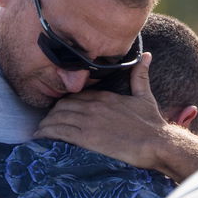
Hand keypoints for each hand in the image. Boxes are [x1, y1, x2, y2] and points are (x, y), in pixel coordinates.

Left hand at [35, 53, 168, 168]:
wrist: (157, 142)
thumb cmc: (152, 123)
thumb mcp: (145, 95)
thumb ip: (141, 76)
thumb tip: (146, 55)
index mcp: (104, 96)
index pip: (75, 96)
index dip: (64, 104)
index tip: (58, 112)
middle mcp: (93, 106)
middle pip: (62, 106)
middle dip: (52, 115)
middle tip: (46, 125)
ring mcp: (89, 121)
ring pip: (58, 118)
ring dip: (46, 126)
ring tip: (40, 133)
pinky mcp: (87, 137)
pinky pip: (60, 132)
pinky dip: (47, 134)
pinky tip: (40, 139)